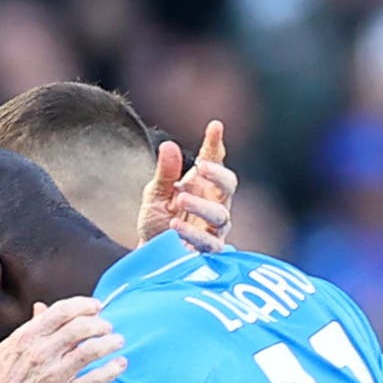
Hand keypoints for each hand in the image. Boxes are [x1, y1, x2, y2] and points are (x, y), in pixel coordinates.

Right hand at [0, 297, 124, 382]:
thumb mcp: (7, 349)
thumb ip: (29, 329)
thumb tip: (42, 308)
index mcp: (27, 338)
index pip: (61, 312)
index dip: (83, 305)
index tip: (96, 306)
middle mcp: (42, 354)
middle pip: (80, 328)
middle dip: (100, 323)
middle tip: (107, 326)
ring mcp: (55, 376)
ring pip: (91, 351)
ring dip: (110, 343)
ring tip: (118, 341)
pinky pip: (95, 379)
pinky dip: (112, 369)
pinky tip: (120, 364)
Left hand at [140, 123, 236, 250]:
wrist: (152, 257)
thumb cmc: (158, 223)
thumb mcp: (155, 194)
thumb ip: (165, 172)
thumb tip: (169, 145)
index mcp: (202, 185)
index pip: (214, 161)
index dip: (216, 144)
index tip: (215, 126)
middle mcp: (213, 204)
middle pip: (229, 185)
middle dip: (219, 175)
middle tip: (202, 167)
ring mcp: (214, 228)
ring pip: (221, 214)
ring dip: (201, 205)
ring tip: (180, 199)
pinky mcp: (209, 251)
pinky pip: (209, 242)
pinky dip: (193, 233)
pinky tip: (175, 224)